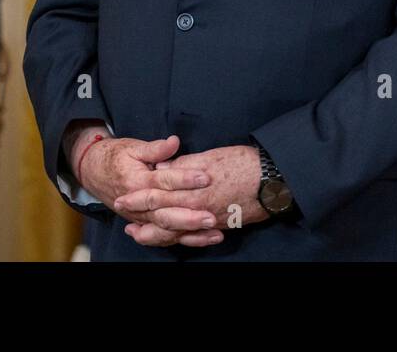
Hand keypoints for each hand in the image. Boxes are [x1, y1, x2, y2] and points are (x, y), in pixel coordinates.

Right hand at [76, 134, 221, 246]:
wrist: (94, 172)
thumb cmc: (117, 157)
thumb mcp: (133, 147)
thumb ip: (155, 148)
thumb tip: (174, 142)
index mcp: (137, 182)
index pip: (163, 182)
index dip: (184, 179)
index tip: (205, 177)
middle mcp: (138, 205)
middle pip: (166, 214)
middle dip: (190, 217)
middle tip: (211, 216)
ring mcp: (142, 218)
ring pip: (167, 231)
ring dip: (192, 234)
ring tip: (215, 233)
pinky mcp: (146, 224)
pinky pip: (166, 237)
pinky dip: (186, 240)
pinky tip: (206, 240)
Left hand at [117, 144, 265, 247]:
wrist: (274, 180)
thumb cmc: (243, 163)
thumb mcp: (211, 157)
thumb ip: (184, 165)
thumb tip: (162, 168)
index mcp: (192, 190)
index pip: (157, 194)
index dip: (138, 197)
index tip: (123, 198)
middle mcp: (197, 209)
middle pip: (161, 217)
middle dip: (141, 217)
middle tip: (124, 219)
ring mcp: (208, 220)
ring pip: (175, 231)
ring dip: (155, 234)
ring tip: (139, 234)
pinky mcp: (219, 225)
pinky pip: (194, 237)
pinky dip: (180, 238)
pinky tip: (175, 237)